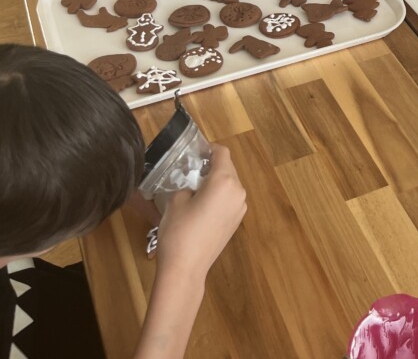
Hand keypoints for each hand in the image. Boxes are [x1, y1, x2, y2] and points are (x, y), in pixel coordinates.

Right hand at [154, 145, 246, 279]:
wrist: (186, 268)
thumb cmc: (179, 231)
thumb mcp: (176, 200)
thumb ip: (187, 184)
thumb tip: (192, 184)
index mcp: (225, 181)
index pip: (222, 153)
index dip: (209, 149)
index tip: (195, 152)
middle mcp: (238, 191)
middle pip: (228, 168)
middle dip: (212, 166)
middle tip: (191, 170)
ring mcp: (240, 207)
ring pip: (230, 184)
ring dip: (216, 181)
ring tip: (195, 188)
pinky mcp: (237, 221)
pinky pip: (230, 199)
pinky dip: (220, 196)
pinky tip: (202, 205)